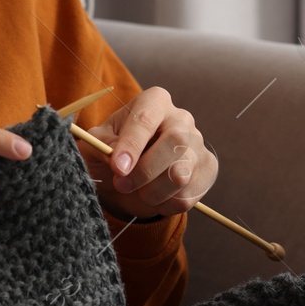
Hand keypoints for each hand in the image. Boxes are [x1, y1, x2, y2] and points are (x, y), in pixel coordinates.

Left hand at [81, 87, 216, 220]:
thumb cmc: (111, 149)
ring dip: (152, 192)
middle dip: (144, 171)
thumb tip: (117, 157)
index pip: (146, 119)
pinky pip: (187, 196)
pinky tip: (154, 197)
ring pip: (182, 174)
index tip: (118, 167)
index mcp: (154, 101)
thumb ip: (102, 145)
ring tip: (137, 192)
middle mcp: (181, 118)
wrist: (131, 171)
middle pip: (175, 142)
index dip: (131, 145)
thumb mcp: (97, 142)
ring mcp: (198, 144)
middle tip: (121, 184)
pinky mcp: (207, 169)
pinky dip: (164, 204)